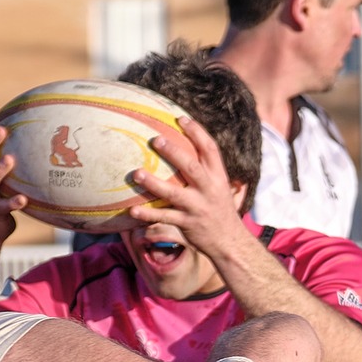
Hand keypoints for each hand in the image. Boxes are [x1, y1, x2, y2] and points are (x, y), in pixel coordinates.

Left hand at [125, 118, 257, 264]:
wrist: (230, 243)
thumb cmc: (221, 212)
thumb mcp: (223, 188)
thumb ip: (210, 171)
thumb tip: (194, 150)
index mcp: (218, 177)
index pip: (210, 149)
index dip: (196, 132)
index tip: (180, 118)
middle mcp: (209, 190)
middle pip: (191, 167)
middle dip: (173, 152)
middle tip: (156, 139)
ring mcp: (197, 207)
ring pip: (174, 193)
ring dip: (154, 183)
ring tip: (137, 173)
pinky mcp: (187, 224)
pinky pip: (164, 218)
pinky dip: (148, 215)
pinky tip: (132, 210)